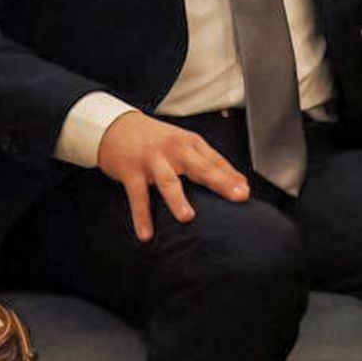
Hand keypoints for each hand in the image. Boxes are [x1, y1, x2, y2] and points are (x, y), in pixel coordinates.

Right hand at [96, 112, 249, 241]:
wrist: (116, 126)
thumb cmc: (156, 140)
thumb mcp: (183, 144)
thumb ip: (209, 162)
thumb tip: (240, 182)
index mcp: (190, 143)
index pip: (215, 161)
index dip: (231, 177)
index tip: (245, 192)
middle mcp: (174, 150)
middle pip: (200, 167)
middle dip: (220, 182)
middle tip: (237, 196)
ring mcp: (152, 160)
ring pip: (168, 181)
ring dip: (177, 200)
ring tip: (188, 217)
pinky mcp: (131, 171)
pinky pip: (138, 196)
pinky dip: (142, 216)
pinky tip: (146, 234)